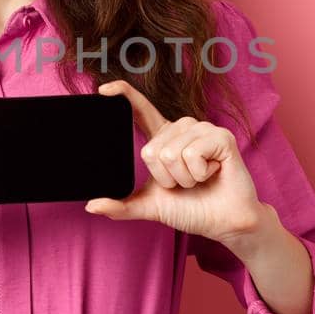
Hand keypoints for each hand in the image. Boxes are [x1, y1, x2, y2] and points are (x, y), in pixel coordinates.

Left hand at [84, 79, 266, 246]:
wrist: (222, 222)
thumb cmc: (191, 208)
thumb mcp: (151, 206)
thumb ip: (122, 206)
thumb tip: (92, 205)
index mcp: (163, 137)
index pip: (140, 109)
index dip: (123, 95)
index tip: (103, 90)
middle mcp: (182, 128)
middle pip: (151, 150)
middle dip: (165, 178)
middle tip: (185, 182)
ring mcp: (202, 129)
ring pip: (170, 154)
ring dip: (183, 178)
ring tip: (199, 179)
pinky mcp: (221, 136)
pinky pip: (192, 155)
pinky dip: (198, 175)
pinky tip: (212, 173)